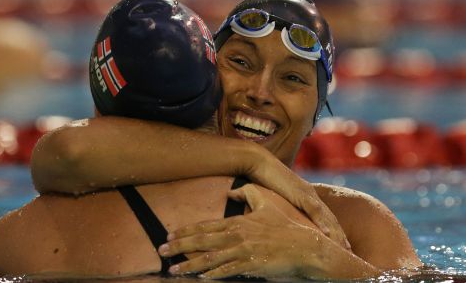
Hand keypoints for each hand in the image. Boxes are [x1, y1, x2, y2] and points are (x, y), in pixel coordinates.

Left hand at [158, 184, 329, 278]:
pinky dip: (212, 274)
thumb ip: (249, 194)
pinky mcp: (251, 265)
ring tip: (173, 270)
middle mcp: (237, 235)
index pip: (205, 226)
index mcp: (237, 222)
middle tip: (161, 252)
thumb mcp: (267, 204)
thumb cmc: (285, 226)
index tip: (169, 236)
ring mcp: (243, 251)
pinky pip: (227, 271)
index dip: (185, 231)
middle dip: (179, 247)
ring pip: (210, 259)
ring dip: (189, 265)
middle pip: (201, 241)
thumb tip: (232, 192)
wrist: (305, 246)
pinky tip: (200, 278)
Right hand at [249, 157, 350, 249]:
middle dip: (340, 236)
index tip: (341, 246)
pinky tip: (327, 234)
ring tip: (344, 248)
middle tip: (350, 252)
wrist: (259, 162)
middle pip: (330, 218)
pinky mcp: (299, 192)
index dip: (334, 231)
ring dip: (336, 233)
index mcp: (307, 196)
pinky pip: (313, 209)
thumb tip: (281, 221)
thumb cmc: (265, 178)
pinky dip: (321, 221)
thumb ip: (283, 207)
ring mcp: (307, 193)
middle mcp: (311, 195)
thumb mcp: (277, 197)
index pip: (325, 217)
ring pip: (326, 216)